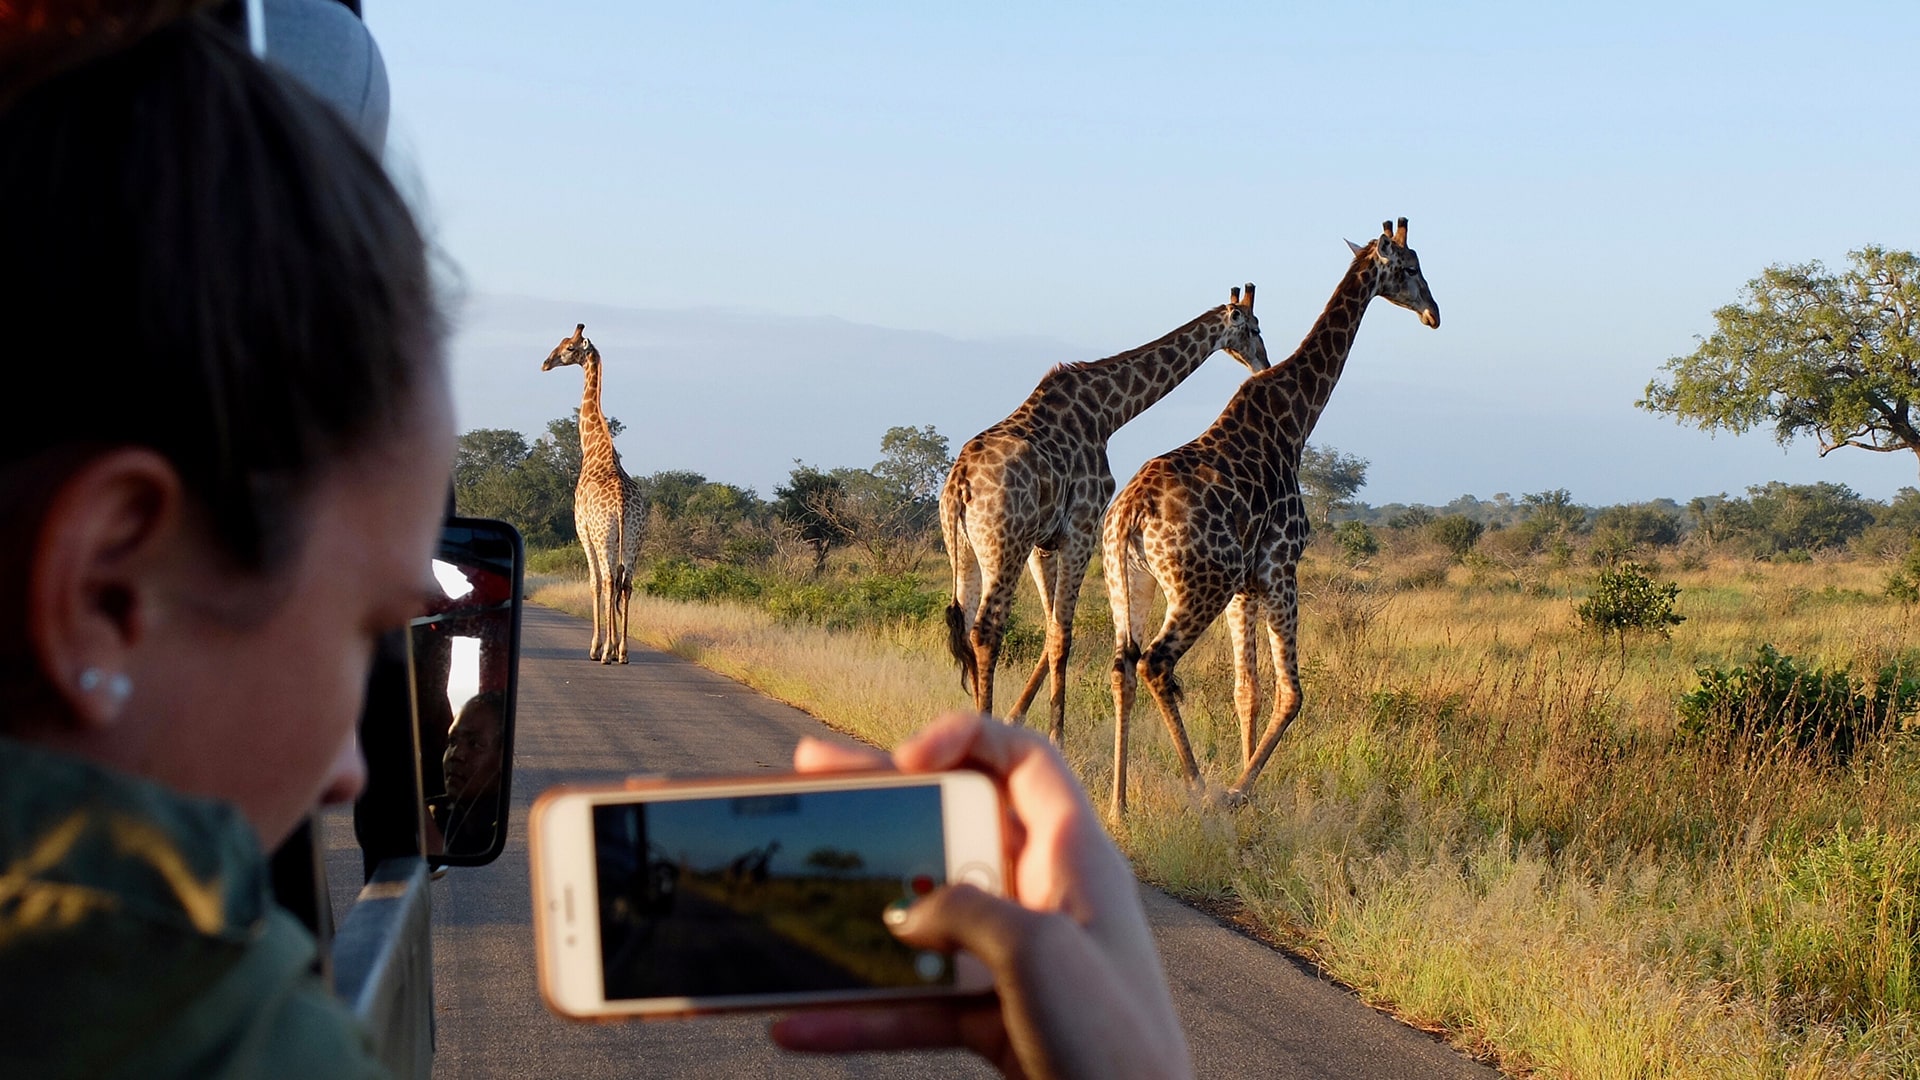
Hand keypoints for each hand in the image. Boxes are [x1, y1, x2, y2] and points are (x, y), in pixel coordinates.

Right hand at [771, 713, 1191, 1079]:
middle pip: (954, 827)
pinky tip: (800, 1022)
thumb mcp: (1035, 953)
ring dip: (856, 909)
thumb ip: (962, 910)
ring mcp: (1018, 959)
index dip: (965, 739)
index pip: (1025, 760)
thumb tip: (907, 916)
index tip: (906, 761)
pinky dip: (859, 1014)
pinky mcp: (997, 1019)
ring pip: (924, 918)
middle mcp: (1046, 896)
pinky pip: (915, 1004)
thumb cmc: (1116, 1042)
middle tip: (815, 774)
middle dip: (883, 804)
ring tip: (791, 883)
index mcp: (1074, 856)